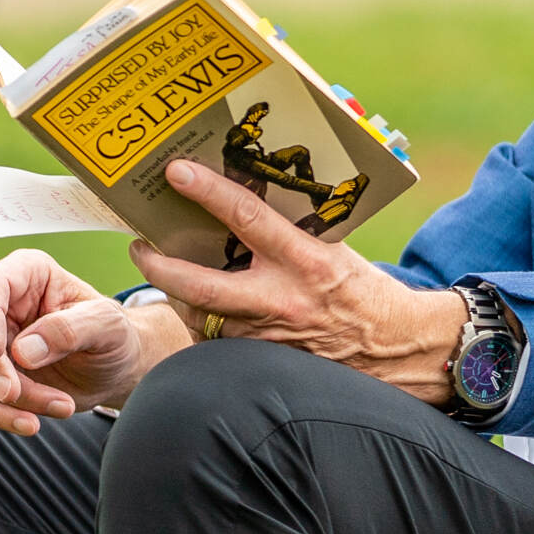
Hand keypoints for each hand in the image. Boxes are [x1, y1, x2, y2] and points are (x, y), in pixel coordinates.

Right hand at [0, 250, 170, 432]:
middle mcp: (2, 302)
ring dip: (13, 398)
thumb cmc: (114, 336)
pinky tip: (31, 424)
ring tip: (62, 406)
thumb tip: (23, 351)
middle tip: (16, 394)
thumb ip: (70, 330)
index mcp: (27, 272)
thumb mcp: (107, 325)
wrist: (115, 370)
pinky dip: (1, 415)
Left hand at [130, 160, 464, 399]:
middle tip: (139, 245)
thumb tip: (243, 196)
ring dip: (176, 294)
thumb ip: (290, 229)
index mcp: (305, 260)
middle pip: (200, 283)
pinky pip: (217, 338)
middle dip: (159, 264)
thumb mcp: (333, 248)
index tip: (176, 171)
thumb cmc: (362, 291)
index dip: (207, 191)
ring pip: (201, 314)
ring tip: (162, 270)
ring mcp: (267, 335)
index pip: (246, 216)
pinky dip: (203, 321)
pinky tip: (197, 307)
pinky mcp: (262, 361)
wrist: (395, 349)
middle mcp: (282, 299)